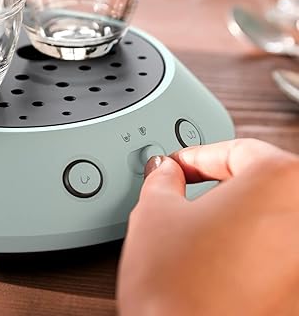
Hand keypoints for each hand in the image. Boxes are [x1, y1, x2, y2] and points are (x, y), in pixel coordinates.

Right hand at [117, 139, 298, 315]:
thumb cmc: (176, 288)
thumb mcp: (155, 213)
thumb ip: (163, 179)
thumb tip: (166, 173)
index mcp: (281, 182)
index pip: (239, 149)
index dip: (198, 156)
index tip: (178, 167)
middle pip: (262, 184)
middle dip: (219, 184)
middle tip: (185, 194)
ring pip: (271, 221)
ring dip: (235, 217)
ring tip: (199, 232)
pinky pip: (278, 256)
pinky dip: (251, 252)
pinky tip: (219, 265)